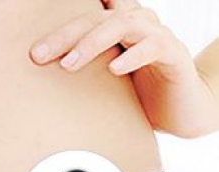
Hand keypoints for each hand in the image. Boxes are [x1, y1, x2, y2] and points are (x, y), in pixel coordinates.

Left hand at [29, 0, 218, 137]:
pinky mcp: (174, 55)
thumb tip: (42, 76)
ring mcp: (157, 36)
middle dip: (65, 35)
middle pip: (97, 19)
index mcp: (118, 26)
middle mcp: (138, 23)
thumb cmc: (139, 95)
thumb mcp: (103, 82)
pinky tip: (114, 69)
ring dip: (92, 43)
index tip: (36, 38)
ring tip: (69, 64)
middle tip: (38, 55)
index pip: (89, 13)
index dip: (65, 20)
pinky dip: (132, 57)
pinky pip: (153, 47)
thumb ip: (81, 71)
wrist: (182, 111)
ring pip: (122, 26)